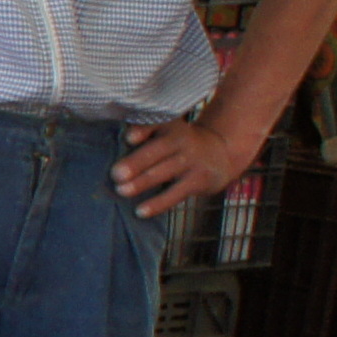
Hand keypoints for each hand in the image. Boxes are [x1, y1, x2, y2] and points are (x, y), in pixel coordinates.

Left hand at [114, 116, 258, 218]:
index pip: (155, 124)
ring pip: (164, 172)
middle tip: (116, 174)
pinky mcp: (199, 180)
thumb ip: (144, 136)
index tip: (129, 138)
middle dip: (136, 162)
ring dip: (142, 182)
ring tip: (122, 190)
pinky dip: (157, 203)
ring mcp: (191, 160)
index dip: (143, 130)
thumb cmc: (179, 146)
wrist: (221, 153)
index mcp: (169, 126)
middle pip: (157, 150)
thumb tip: (115, 151)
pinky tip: (140, 211)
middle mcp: (182, 139)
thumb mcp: (167, 133)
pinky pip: (175, 193)